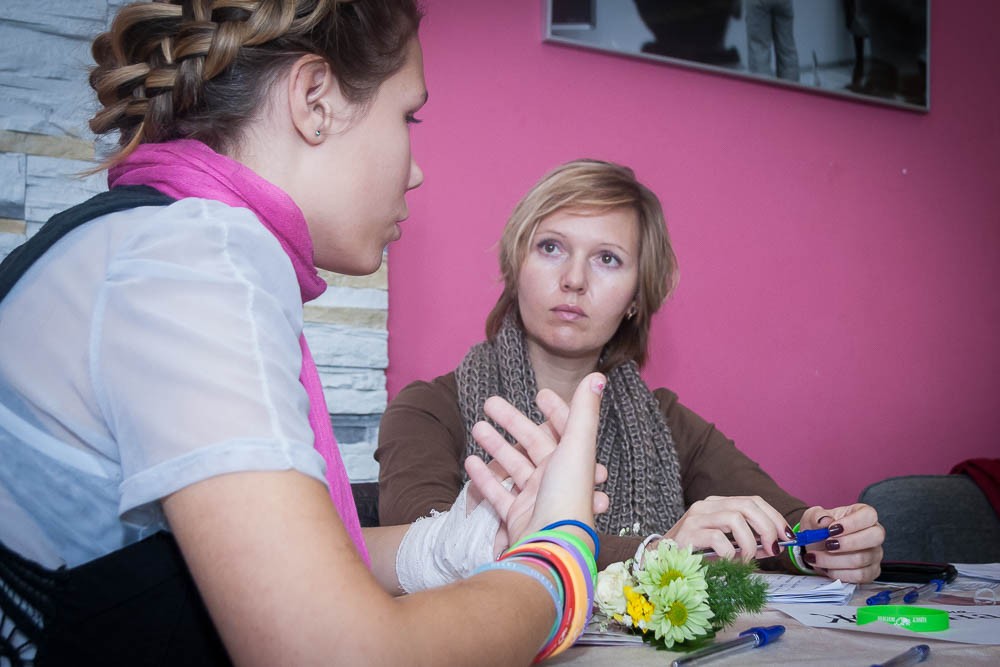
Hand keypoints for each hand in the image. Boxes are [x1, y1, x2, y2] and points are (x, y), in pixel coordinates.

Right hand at [466, 387, 608, 512]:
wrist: (549, 547)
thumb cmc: (567, 495)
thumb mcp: (578, 446)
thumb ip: (585, 411)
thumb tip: (598, 376)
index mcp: (575, 462)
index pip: (567, 429)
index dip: (556, 410)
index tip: (540, 393)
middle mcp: (558, 479)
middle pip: (533, 444)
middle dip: (512, 422)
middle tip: (489, 402)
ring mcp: (537, 499)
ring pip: (514, 466)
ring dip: (495, 446)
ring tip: (476, 427)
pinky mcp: (519, 517)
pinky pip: (500, 492)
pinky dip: (486, 477)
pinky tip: (470, 462)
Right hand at [663, 495, 793, 560]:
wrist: (658, 560)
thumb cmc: (694, 554)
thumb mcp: (724, 544)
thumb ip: (746, 542)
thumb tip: (774, 545)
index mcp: (718, 504)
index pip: (753, 501)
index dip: (774, 517)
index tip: (787, 537)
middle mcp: (707, 505)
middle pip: (748, 505)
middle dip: (767, 527)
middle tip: (773, 549)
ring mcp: (696, 517)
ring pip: (736, 518)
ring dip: (749, 543)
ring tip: (747, 559)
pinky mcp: (688, 533)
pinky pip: (719, 539)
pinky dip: (731, 554)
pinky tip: (729, 564)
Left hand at [799, 503, 883, 582]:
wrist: (816, 547)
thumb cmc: (820, 529)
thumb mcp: (813, 517)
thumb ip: (817, 516)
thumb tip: (824, 520)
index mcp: (863, 515)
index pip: (868, 515)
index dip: (852, 523)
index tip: (831, 529)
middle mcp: (874, 533)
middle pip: (874, 537)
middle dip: (847, 543)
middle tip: (827, 544)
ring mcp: (875, 553)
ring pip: (862, 559)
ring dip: (835, 560)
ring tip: (817, 557)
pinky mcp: (871, 571)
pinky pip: (860, 575)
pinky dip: (839, 573)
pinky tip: (827, 568)